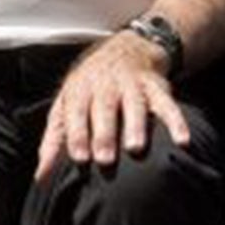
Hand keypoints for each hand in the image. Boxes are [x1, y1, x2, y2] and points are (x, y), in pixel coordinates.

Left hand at [34, 30, 190, 181]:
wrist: (125, 49)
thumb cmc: (90, 86)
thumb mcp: (66, 104)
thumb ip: (54, 139)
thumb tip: (42, 175)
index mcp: (82, 89)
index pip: (77, 111)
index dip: (78, 134)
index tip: (79, 158)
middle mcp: (108, 85)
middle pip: (106, 108)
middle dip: (105, 133)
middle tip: (105, 159)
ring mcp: (134, 85)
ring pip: (136, 104)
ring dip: (136, 125)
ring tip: (136, 148)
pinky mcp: (157, 87)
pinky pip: (168, 104)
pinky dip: (177, 121)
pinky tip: (182, 140)